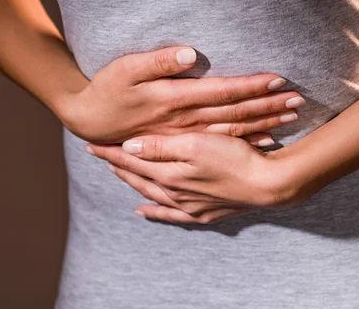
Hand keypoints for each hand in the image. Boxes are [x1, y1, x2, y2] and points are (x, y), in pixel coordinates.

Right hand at [58, 45, 304, 144]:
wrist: (91, 121)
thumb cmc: (108, 89)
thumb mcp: (126, 69)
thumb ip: (159, 61)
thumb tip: (191, 53)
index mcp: (176, 100)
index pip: (223, 92)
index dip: (251, 85)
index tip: (278, 79)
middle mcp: (187, 122)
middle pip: (236, 113)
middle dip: (268, 106)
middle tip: (298, 100)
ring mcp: (187, 137)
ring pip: (234, 131)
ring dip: (264, 123)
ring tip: (291, 117)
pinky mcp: (184, 145)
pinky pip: (221, 146)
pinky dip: (245, 142)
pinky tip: (266, 139)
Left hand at [85, 132, 313, 223]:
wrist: (268, 184)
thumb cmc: (234, 158)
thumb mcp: (194, 144)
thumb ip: (160, 147)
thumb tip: (128, 147)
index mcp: (168, 174)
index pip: (131, 160)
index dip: (111, 151)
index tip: (90, 144)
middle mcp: (173, 193)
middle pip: (138, 178)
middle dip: (118, 165)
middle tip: (100, 155)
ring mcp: (189, 206)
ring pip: (151, 195)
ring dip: (134, 184)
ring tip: (118, 175)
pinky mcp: (204, 213)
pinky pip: (171, 215)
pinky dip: (155, 212)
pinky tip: (145, 211)